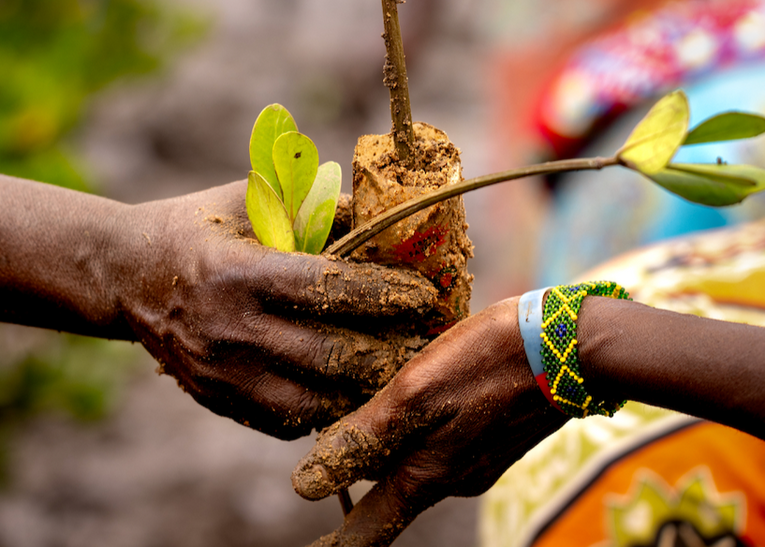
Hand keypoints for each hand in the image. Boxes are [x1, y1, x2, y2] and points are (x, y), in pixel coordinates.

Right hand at [116, 181, 443, 438]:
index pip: (326, 287)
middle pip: (330, 355)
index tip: (425, 293)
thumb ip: (314, 208)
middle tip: (430, 338)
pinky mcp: (218, 401)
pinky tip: (355, 387)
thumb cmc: (197, 226)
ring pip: (315, 400)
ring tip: (404, 366)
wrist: (127, 275)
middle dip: (390, 349)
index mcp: (238, 271)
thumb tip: (383, 216)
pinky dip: (327, 407)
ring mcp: (222, 374)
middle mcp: (229, 329)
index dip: (384, 292)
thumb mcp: (249, 201)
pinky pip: (287, 420)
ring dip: (366, 387)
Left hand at [291, 297, 565, 544]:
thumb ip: (365, 439)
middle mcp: (451, 477)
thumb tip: (306, 487)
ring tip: (362, 404)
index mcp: (426, 475)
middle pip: (389, 488)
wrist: (568, 347)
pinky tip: (416, 384)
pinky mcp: (492, 432)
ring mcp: (476, 457)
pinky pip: (442, 435)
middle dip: (358, 477)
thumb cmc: (487, 363)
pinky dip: (420, 419)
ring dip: (390, 441)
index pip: (369, 528)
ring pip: (415, 456)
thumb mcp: (416, 394)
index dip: (339, 540)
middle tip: (326, 446)